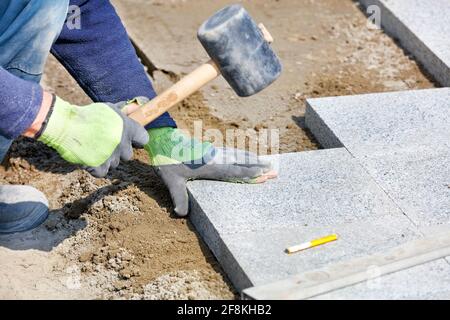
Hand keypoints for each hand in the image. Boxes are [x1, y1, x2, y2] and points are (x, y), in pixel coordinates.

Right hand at [37, 96, 148, 176]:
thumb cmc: (87, 115)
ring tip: (94, 147)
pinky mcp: (99, 167)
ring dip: (107, 158)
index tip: (131, 139)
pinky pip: (103, 171)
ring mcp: (111, 157)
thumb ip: (123, 111)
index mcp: (127, 129)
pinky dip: (96, 167)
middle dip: (120, 150)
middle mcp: (122, 144)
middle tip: (107, 143)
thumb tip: (135, 109)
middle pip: (128, 154)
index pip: (144, 139)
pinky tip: (89, 157)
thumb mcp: (108, 108)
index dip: (137, 139)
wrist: (65, 125)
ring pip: (115, 163)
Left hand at [144, 127, 276, 216]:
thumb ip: (178, 196)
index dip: (249, 173)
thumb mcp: (171, 180)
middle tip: (274, 168)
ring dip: (252, 158)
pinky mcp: (210, 150)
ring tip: (266, 161)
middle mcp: (215, 158)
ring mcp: (213, 152)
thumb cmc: (166, 160)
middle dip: (257, 165)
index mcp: (209, 166)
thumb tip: (180, 214)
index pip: (233, 170)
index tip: (263, 173)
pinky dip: (242, 154)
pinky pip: (231, 152)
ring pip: (237, 155)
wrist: (162, 140)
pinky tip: (246, 155)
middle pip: (240, 161)